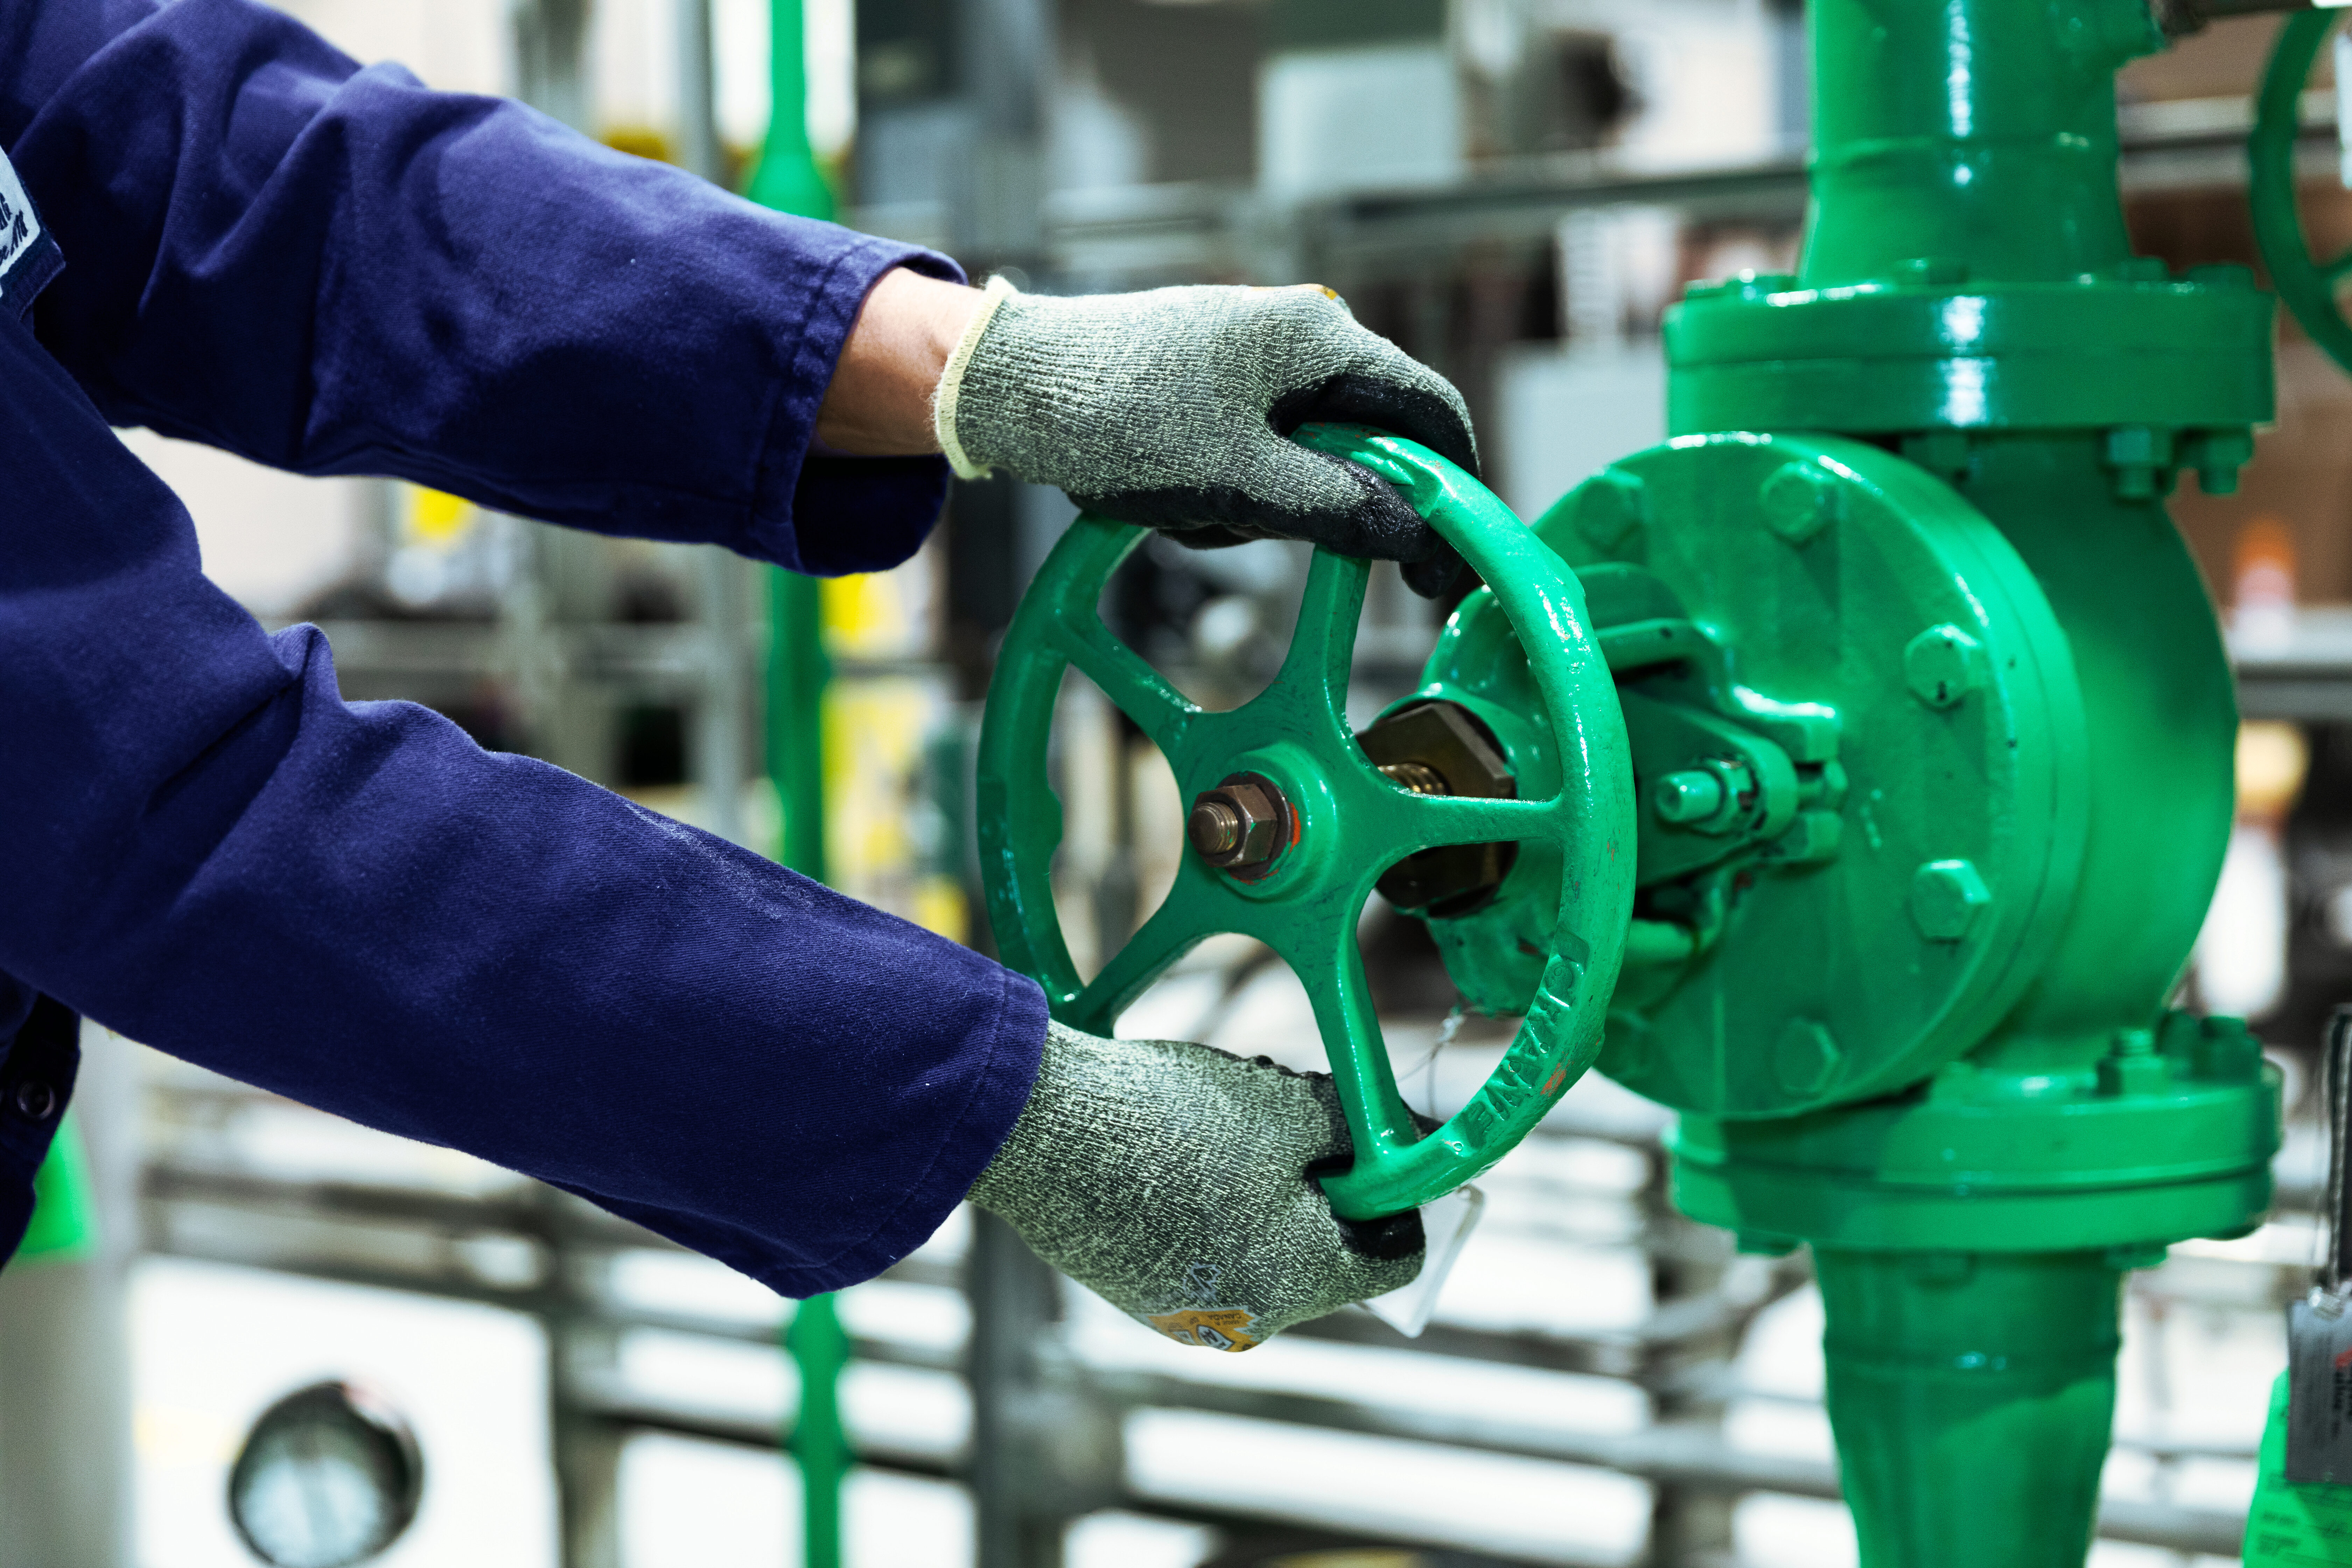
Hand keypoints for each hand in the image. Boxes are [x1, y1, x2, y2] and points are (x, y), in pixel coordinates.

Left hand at [936, 280, 1475, 597]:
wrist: (1008, 388)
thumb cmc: (1118, 418)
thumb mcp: (1238, 481)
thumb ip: (1337, 506)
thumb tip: (1417, 535)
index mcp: (1320, 339)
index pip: (1430, 410)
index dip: (1454, 487)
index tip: (1449, 559)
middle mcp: (1299, 339)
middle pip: (1367, 444)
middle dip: (1324, 507)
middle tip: (1287, 550)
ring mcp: (1254, 365)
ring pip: (1305, 463)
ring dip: (1258, 510)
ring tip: (1189, 511)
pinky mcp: (1214, 393)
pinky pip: (1253, 461)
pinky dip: (1224, 496)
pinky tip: (1169, 498)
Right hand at [968, 1022, 1424, 1349]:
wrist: (1035, 1129)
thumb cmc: (1174, 1120)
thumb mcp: (1290, 1106)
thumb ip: (1362, 1132)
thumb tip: (1403, 1141)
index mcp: (1300, 1284)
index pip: (1395, 1257)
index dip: (1401, 1195)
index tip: (1378, 1141)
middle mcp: (1246, 1318)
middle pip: (1323, 1246)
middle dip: (1318, 1176)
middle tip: (1282, 1109)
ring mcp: (1184, 1310)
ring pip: (1261, 1238)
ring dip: (1259, 1179)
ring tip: (1213, 1117)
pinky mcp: (1135, 1288)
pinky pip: (1202, 1244)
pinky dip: (1205, 1196)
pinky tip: (1166, 1144)